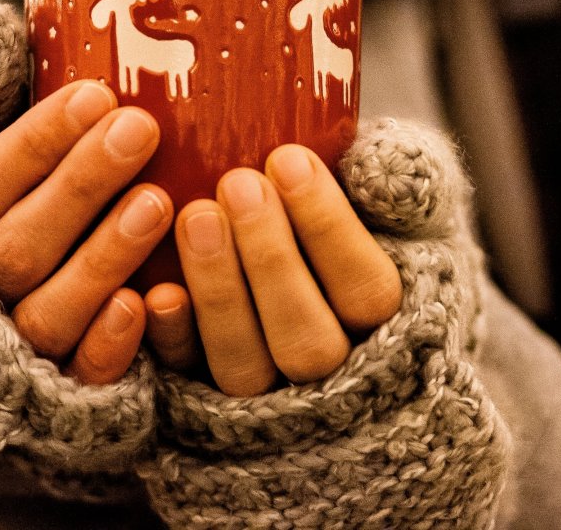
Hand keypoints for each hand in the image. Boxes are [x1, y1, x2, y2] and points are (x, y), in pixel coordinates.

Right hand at [0, 80, 172, 384]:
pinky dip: (103, 349)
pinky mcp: (40, 403)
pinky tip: (145, 305)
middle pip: (16, 247)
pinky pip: (70, 385)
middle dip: (80, 186)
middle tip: (141, 128)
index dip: (36, 143)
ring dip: (102, 259)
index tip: (95, 95)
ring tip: (158, 201)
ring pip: (45, 316)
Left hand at [144, 145, 402, 396]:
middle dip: (270, 258)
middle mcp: (336, 375)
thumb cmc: (364, 229)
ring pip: (245, 366)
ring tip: (196, 215)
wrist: (316, 288)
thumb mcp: (402, 205)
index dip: (327, 227)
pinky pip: (189, 382)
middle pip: (308, 340)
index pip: (366, 289)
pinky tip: (158, 290)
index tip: (288, 160)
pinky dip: (174, 338)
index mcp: (390, 325)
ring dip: (219, 291)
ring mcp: (271, 396)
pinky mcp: (211, 400)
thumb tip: (376, 160)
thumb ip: (402, 179)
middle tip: (238, 183)